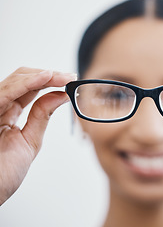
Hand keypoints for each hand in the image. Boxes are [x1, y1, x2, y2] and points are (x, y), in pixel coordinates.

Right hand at [0, 67, 75, 204]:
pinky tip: (45, 79)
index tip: (70, 80)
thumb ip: (42, 115)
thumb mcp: (29, 140)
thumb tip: (61, 95)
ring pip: (15, 81)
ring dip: (42, 77)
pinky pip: (5, 94)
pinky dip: (26, 84)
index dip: (50, 81)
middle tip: (70, 77)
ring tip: (63, 77)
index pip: (29, 88)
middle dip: (49, 76)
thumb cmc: (3, 172)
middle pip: (22, 79)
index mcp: (7, 112)